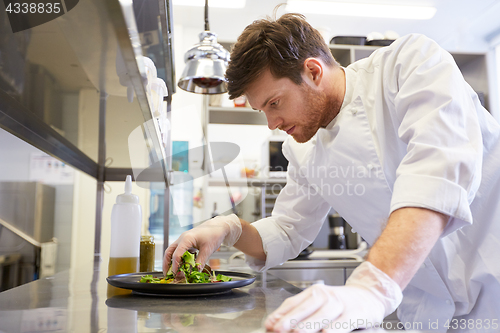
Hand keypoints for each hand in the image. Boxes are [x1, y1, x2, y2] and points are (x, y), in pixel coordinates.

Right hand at [162, 214, 241, 274]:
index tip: (177, 274)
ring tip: (172, 272)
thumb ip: (201, 261)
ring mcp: (183, 240)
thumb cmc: (213, 234)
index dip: (176, 266)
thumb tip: (195, 271)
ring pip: (172, 251)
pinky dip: (178, 259)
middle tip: (167, 274)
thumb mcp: (208, 250)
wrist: (218, 227)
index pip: (177, 254)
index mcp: (186, 239)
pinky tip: (181, 266)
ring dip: (170, 261)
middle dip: (166, 263)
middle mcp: (182, 239)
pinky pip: (179, 251)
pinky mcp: (187, 242)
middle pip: (169, 252)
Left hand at [264, 261, 402, 332]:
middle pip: (304, 309)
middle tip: (278, 330)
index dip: (280, 315)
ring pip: (321, 317)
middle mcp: (325, 296)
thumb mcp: (319, 302)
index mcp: (314, 292)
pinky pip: (341, 324)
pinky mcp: (354, 314)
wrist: (369, 295)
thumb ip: (299, 311)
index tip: (269, 326)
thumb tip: (275, 323)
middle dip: (290, 321)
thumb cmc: (341, 302)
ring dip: (307, 327)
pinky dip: (332, 330)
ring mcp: (339, 305)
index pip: (293, 303)